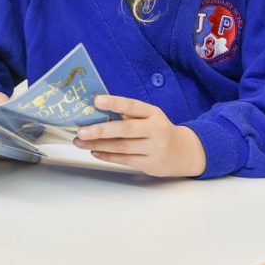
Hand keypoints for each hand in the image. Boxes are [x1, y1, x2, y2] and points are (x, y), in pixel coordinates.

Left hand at [74, 95, 206, 176]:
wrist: (184, 153)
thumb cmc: (158, 130)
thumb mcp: (150, 116)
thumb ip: (129, 114)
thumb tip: (98, 111)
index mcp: (153, 113)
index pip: (133, 106)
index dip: (115, 103)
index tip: (97, 100)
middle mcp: (156, 130)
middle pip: (126, 130)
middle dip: (101, 130)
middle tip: (81, 131)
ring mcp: (154, 149)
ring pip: (122, 147)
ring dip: (98, 145)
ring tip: (80, 142)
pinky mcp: (150, 164)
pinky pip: (124, 160)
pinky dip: (107, 156)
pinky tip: (94, 151)